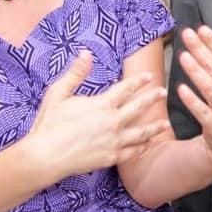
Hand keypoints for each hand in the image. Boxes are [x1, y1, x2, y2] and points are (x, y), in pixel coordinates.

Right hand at [25, 51, 170, 183]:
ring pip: (141, 133)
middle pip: (139, 108)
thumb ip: (76, 73)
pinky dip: (142, 148)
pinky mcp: (110, 158)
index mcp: (102, 105)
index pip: (126, 89)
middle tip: (163, 92)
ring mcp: (113, 142)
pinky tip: (148, 144)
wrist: (45, 157)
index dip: (139, 81)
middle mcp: (112, 122)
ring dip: (154, 126)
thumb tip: (86, 53)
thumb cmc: (49, 124)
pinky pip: (132, 152)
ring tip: (166, 122)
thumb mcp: (58, 93)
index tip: (149, 76)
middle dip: (152, 98)